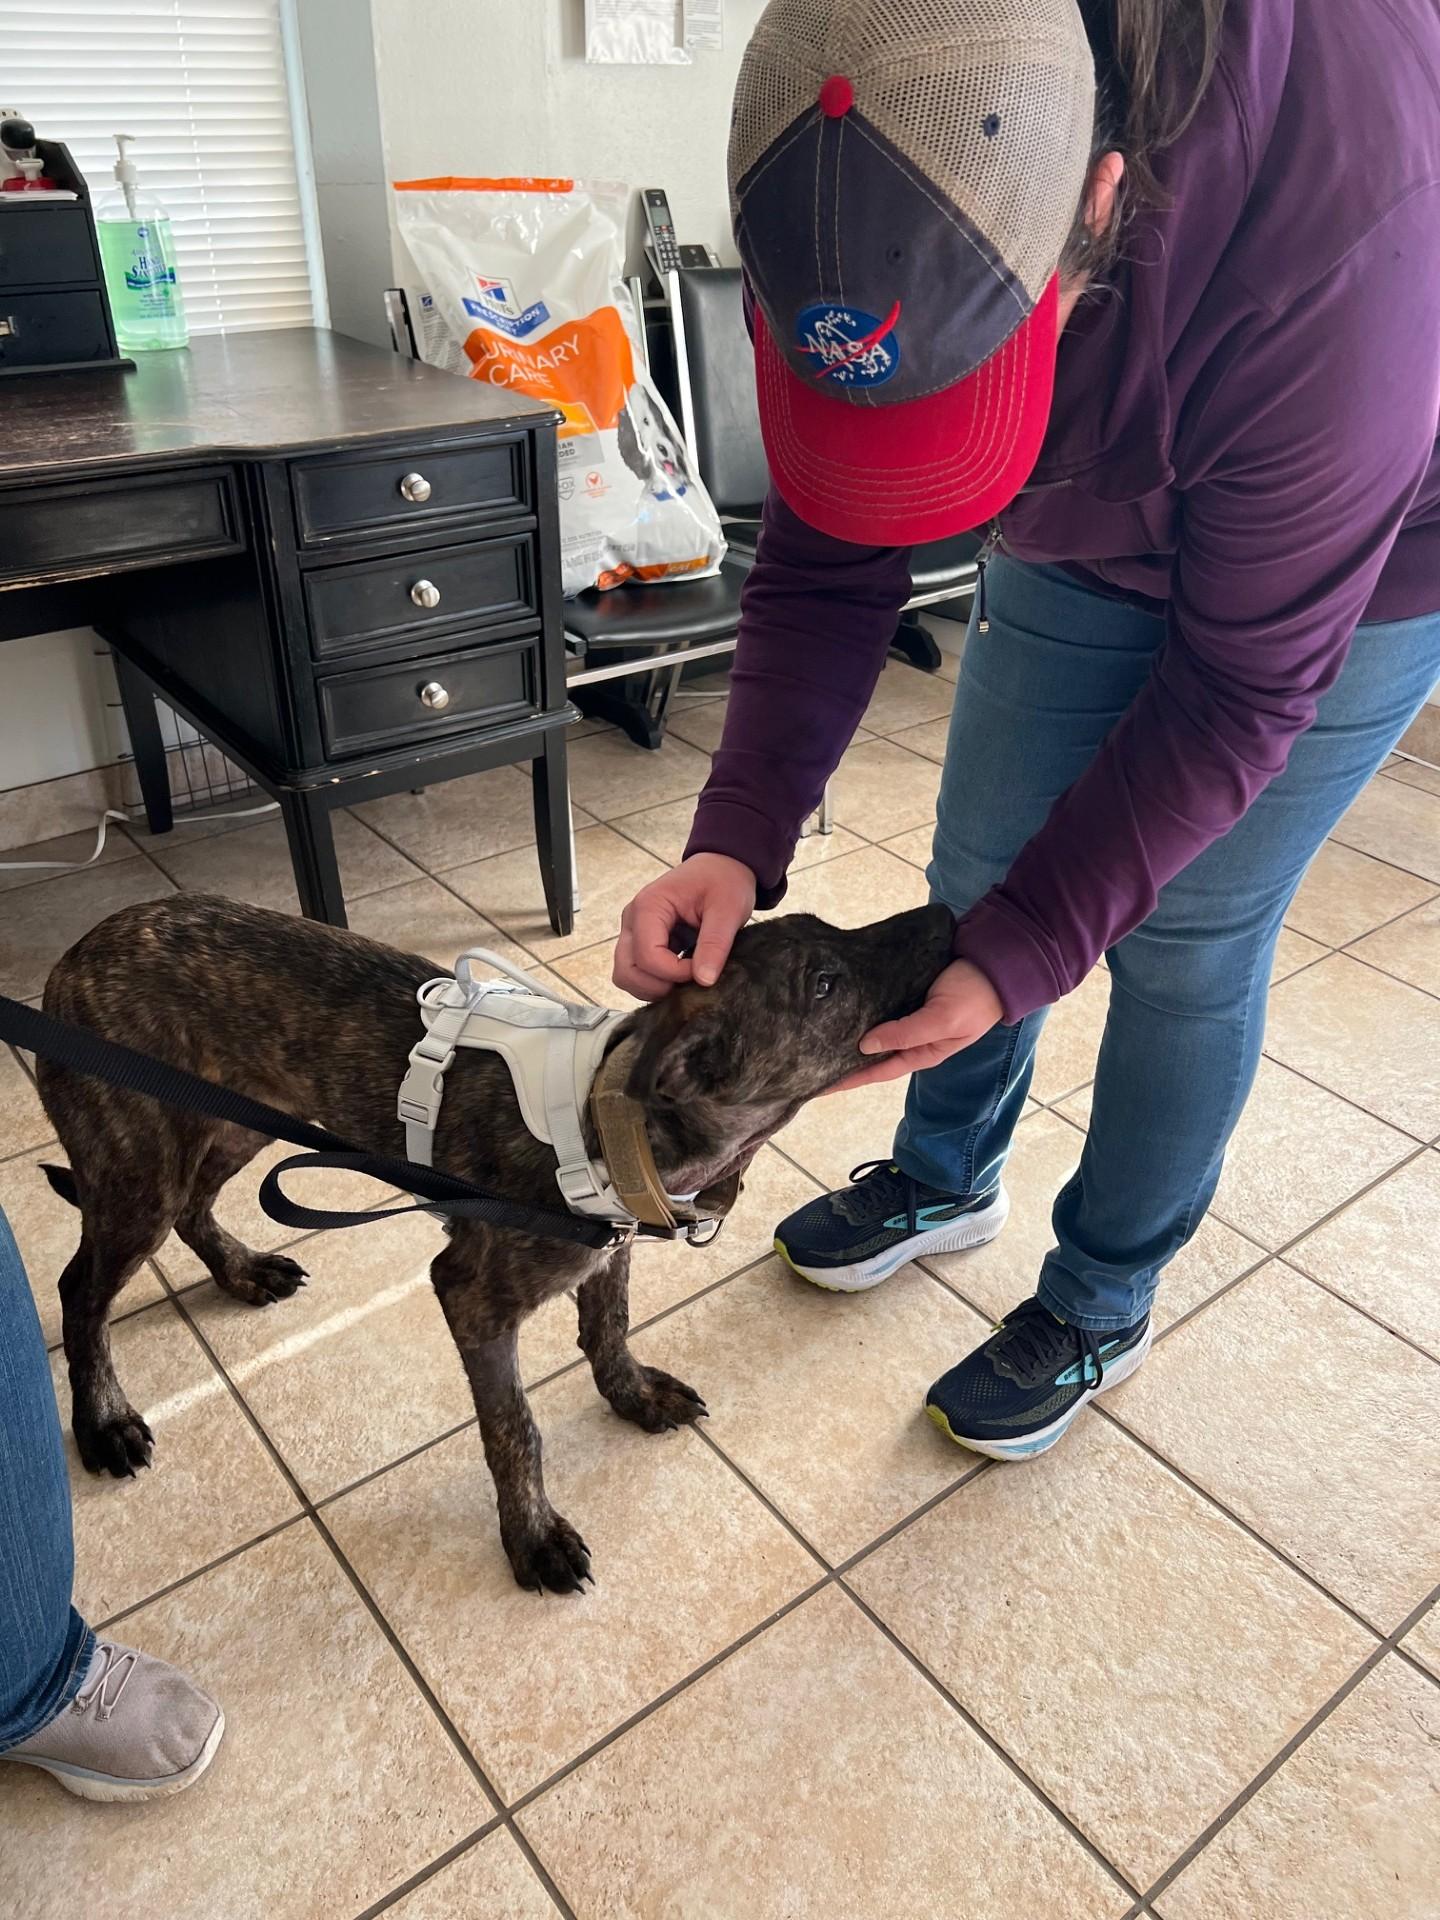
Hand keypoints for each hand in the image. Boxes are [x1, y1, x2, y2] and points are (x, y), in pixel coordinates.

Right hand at [613, 853, 756, 999]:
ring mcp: (633, 932)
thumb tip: (704, 980)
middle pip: (627, 971)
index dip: (675, 973)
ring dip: (654, 986)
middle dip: (659, 985)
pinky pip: (637, 973)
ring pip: (627, 976)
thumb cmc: (723, 880)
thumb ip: (715, 944)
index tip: (704, 970)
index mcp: (649, 906)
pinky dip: (655, 982)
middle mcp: (632, 920)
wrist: (722, 867)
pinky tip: (681, 973)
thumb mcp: (729, 909)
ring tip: (686, 978)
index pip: (647, 956)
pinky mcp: (641, 942)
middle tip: (691, 980)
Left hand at [830, 958, 1003, 1091]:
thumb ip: (906, 1033)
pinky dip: (860, 1005)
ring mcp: (908, 1013)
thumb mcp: (942, 1020)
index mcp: (922, 1051)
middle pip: (871, 1052)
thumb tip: (864, 1045)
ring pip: (872, 1027)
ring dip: (848, 1030)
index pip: (878, 1070)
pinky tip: (840, 1003)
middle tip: (809, 1058)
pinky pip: (878, 1002)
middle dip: (843, 1057)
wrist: (994, 962)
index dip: (849, 1078)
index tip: (819, 1084)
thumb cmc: (975, 998)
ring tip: (817, 1032)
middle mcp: (912, 1036)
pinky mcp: (906, 990)